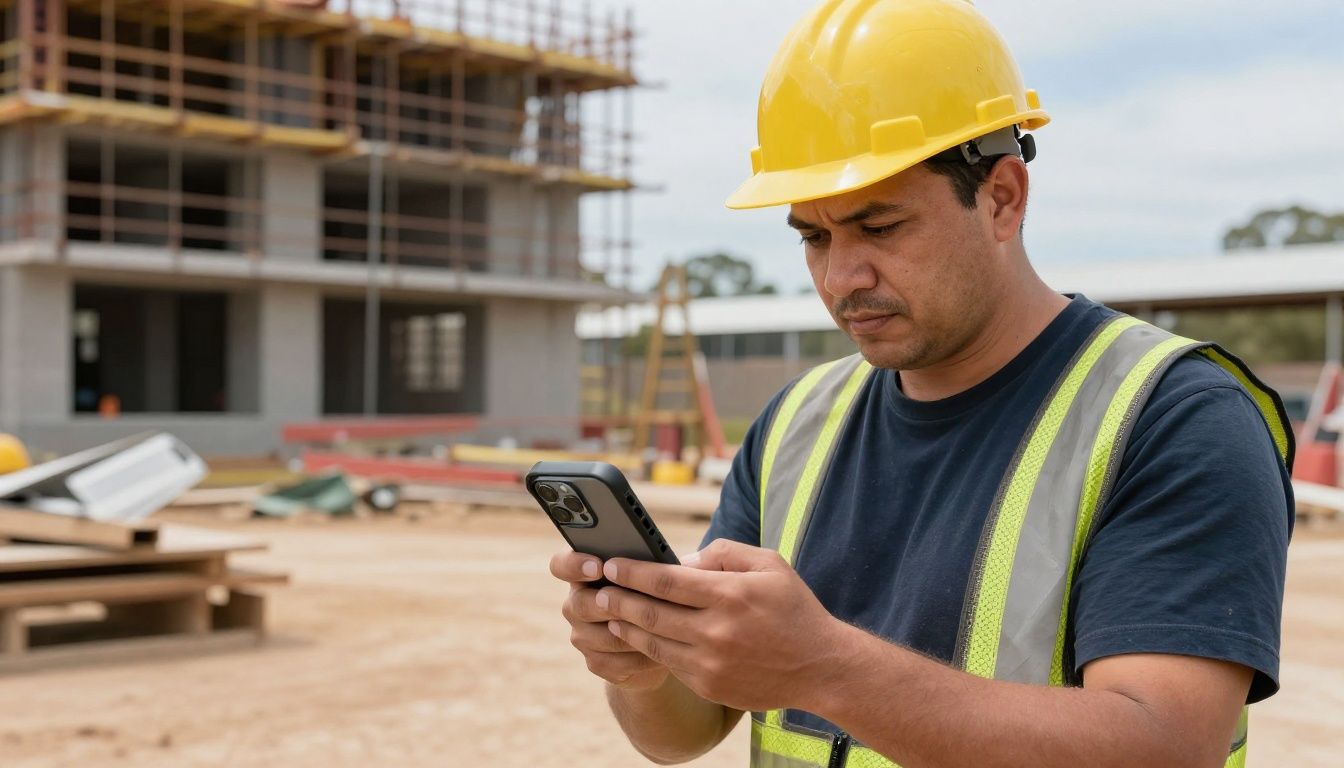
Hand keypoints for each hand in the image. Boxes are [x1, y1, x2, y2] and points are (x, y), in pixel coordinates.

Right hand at [549, 550, 669, 691]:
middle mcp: (576, 603)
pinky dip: (639, 657)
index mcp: (584, 573)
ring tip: (661, 629)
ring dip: (631, 633)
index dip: (575, 565)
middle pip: (579, 604)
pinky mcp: (596, 663)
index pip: (561, 565)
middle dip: (609, 604)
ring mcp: (583, 635)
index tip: (599, 567)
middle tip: (633, 602)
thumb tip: (672, 564)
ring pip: (599, 637)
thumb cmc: (658, 595)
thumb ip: (651, 566)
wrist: (661, 640)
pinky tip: (661, 652)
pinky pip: (614, 662)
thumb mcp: (654, 576)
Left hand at [598, 539, 845, 712]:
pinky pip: (669, 664)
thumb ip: (724, 553)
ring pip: (653, 642)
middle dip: (618, 599)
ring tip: (610, 612)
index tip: (612, 564)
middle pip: (650, 613)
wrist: (820, 666)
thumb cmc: (793, 608)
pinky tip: (638, 636)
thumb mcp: (769, 564)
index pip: (666, 581)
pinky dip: (648, 648)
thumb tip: (683, 560)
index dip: (633, 572)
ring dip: (626, 626)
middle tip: (598, 590)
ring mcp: (710, 663)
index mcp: (730, 595)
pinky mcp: (709, 686)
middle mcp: (716, 631)